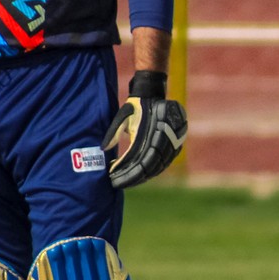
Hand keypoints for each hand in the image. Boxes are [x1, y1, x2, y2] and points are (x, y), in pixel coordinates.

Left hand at [102, 70, 187, 189]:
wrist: (154, 95)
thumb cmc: (135, 106)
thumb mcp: (122, 116)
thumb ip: (114, 132)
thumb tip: (103, 148)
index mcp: (151, 132)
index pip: (140, 160)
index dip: (127, 172)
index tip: (113, 178)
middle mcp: (164, 139)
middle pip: (149, 167)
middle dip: (133, 178)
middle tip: (118, 184)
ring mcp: (173, 143)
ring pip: (158, 167)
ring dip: (143, 177)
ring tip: (126, 182)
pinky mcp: (176, 145)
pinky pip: (164, 163)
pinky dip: (152, 171)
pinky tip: (140, 175)